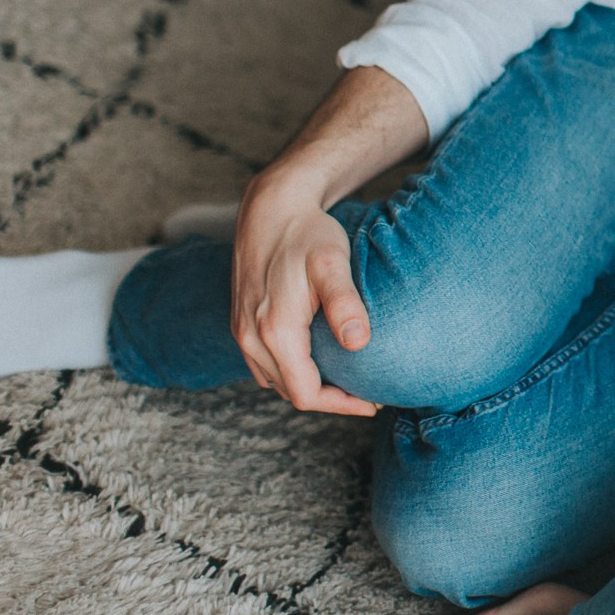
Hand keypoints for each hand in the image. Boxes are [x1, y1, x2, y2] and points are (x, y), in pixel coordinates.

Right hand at [231, 170, 378, 415]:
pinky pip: (265, 364)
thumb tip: (359, 343)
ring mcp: (241, 332)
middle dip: (330, 399)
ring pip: (276, 381)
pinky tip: (319, 359)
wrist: (271, 209)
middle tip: (369, 392)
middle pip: (290, 392)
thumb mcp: (332, 264)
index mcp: (274, 331)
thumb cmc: (307, 234)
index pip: (305, 394)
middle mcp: (250, 338)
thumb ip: (345, 303)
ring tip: (348, 380)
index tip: (373, 402)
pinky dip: (292, 371)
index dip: (341, 405)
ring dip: (309, 386)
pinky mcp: (241, 323)